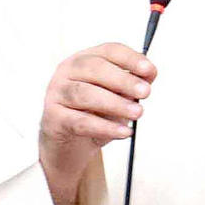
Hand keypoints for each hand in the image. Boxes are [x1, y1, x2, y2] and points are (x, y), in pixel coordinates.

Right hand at [39, 42, 155, 204]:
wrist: (62, 155)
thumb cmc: (93, 121)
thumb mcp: (113, 101)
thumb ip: (129, 87)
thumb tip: (152, 76)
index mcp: (80, 62)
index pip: (105, 50)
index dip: (129, 58)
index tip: (152, 71)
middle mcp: (62, 76)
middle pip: (92, 69)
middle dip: (122, 80)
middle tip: (147, 94)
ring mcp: (52, 100)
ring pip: (82, 93)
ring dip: (113, 102)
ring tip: (139, 115)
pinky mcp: (51, 125)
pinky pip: (78, 122)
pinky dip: (103, 127)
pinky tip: (124, 134)